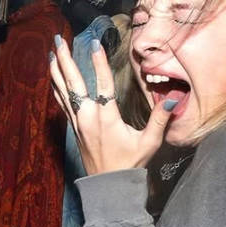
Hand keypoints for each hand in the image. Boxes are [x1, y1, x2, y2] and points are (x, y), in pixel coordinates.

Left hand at [49, 34, 172, 175]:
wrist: (109, 187)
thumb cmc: (130, 164)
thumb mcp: (149, 143)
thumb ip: (160, 119)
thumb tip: (173, 98)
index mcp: (106, 118)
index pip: (102, 84)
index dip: (98, 63)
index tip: (94, 44)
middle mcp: (88, 117)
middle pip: (74, 82)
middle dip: (65, 59)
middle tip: (58, 39)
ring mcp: (78, 123)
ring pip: (64, 91)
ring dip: (57, 70)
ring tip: (52, 51)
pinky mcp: (74, 129)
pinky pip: (62, 103)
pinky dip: (57, 88)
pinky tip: (53, 78)